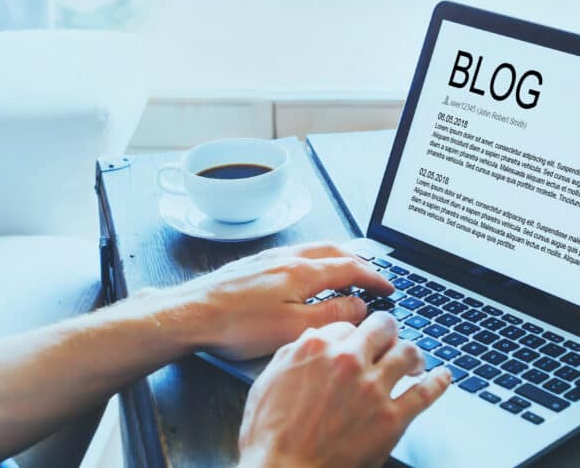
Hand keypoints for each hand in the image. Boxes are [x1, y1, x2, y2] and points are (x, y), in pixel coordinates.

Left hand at [165, 243, 394, 359]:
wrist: (191, 314)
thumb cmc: (236, 325)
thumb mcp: (293, 328)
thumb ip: (332, 316)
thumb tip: (360, 305)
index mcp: (302, 271)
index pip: (350, 268)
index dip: (374, 278)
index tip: (388, 287)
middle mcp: (286, 257)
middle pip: (333, 250)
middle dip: (358, 262)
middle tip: (373, 276)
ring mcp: (268, 258)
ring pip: (313, 250)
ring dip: (336, 258)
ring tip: (346, 272)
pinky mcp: (252, 265)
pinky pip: (294, 255)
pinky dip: (314, 261)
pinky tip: (307, 275)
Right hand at [238, 312, 451, 467]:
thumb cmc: (271, 435)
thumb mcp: (269, 381)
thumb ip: (293, 354)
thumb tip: (311, 341)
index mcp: (317, 348)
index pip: (346, 325)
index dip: (353, 334)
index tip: (358, 341)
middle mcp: (348, 361)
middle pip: (382, 328)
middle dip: (388, 331)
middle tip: (390, 338)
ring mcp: (373, 389)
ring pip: (408, 353)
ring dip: (413, 354)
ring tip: (415, 360)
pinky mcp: (392, 419)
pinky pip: (426, 393)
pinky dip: (439, 382)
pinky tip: (443, 376)